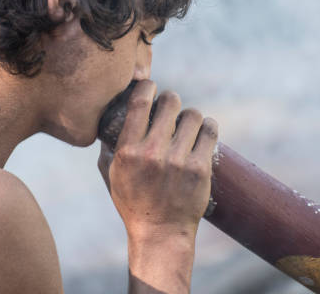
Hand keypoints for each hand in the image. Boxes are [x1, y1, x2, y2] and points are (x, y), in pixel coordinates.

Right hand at [97, 80, 217, 240]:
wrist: (160, 234)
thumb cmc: (133, 204)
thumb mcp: (111, 175)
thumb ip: (108, 147)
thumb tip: (110, 120)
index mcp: (128, 151)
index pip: (139, 104)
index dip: (147, 87)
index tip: (151, 86)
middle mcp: (152, 153)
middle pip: (170, 102)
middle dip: (171, 100)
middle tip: (171, 107)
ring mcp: (178, 161)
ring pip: (193, 115)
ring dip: (190, 115)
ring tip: (188, 123)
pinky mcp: (200, 169)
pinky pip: (210, 131)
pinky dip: (208, 127)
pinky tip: (204, 130)